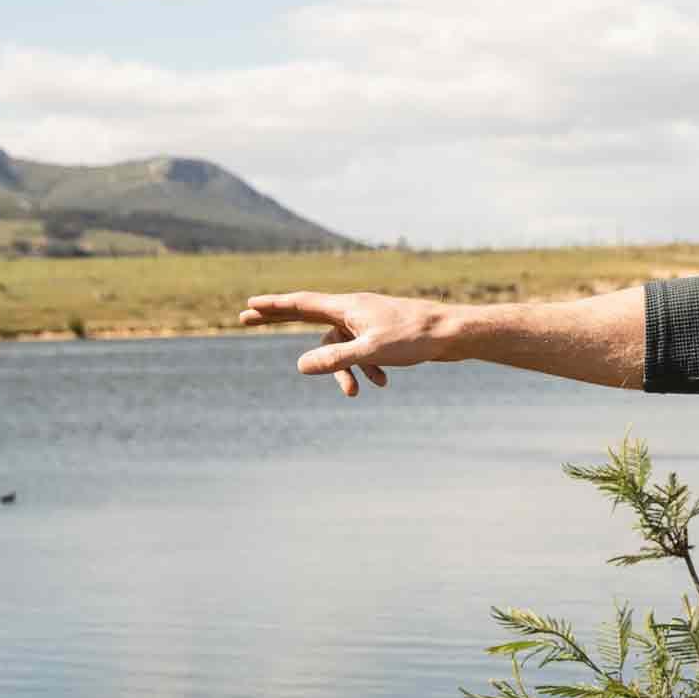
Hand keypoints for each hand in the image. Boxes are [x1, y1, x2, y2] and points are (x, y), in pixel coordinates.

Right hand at [239, 291, 451, 396]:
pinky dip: (365, 368)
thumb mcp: (371, 352)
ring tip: (356, 393)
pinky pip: (360, 351)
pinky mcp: (381, 332)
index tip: (248, 305)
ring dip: (344, 371)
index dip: (272, 307)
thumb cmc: (415, 338)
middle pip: (307, 314)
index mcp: (348, 307)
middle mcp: (353, 308)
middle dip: (279, 320)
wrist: (452, 334)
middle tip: (246, 318)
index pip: (301, 304)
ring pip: (339, 346)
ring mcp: (366, 319)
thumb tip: (300, 366)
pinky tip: (382, 383)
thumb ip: (336, 360)